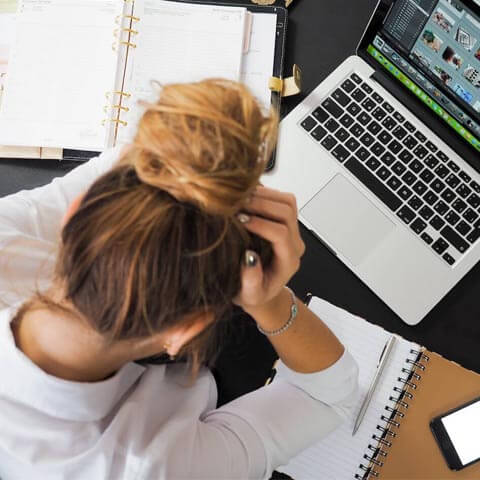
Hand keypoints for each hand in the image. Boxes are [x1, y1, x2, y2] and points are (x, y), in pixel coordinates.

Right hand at [234, 186, 304, 312]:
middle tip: (237, 204)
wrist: (262, 290)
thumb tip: (249, 257)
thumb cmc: (254, 294)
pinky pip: (281, 199)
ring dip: (264, 195)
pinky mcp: (284, 221)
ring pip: (287, 201)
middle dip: (261, 204)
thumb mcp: (249, 295)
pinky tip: (245, 197)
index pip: (281, 234)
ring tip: (240, 198)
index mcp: (288, 261)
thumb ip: (251, 280)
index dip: (261, 224)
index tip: (240, 220)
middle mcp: (294, 243)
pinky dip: (264, 193)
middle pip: (287, 212)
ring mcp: (291, 230)